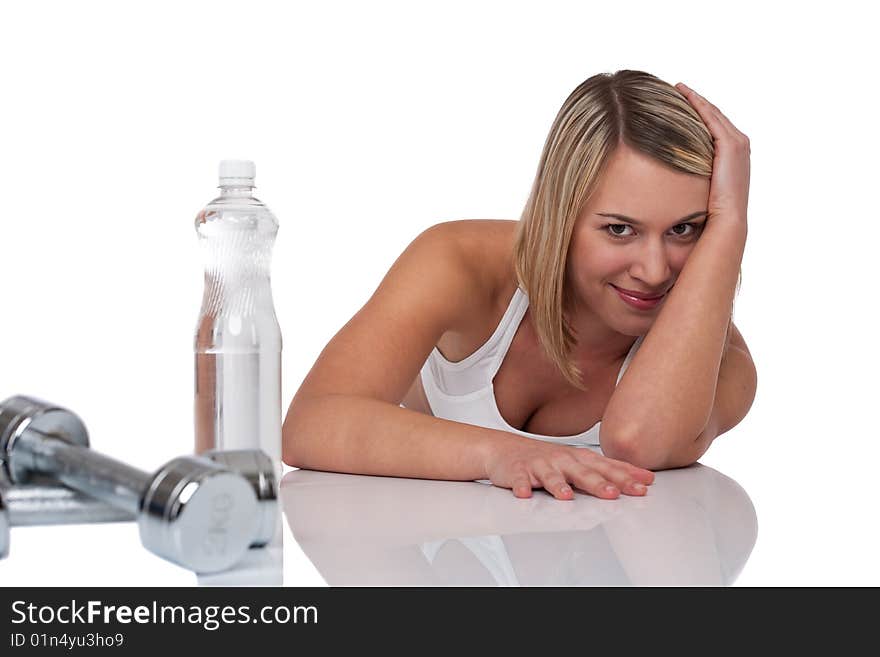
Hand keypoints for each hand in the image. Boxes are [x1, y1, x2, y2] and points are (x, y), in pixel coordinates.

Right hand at [484, 439, 654, 499]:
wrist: (504, 449)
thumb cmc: (547, 459)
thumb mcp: (579, 462)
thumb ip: (609, 471)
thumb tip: (645, 479)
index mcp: (579, 459)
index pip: (606, 467)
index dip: (625, 476)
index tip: (643, 486)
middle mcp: (562, 460)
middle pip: (582, 472)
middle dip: (598, 483)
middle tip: (613, 493)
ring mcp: (539, 465)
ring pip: (550, 476)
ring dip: (558, 485)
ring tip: (566, 496)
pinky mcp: (517, 472)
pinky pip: (519, 480)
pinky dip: (521, 486)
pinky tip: (524, 493)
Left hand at [675, 82, 750, 224]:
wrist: (726, 220)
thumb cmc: (711, 212)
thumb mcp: (701, 188)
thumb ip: (692, 175)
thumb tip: (667, 176)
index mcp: (734, 154)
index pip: (715, 126)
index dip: (699, 112)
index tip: (680, 102)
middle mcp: (739, 145)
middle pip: (715, 115)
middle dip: (697, 101)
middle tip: (678, 88)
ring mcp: (737, 144)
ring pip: (713, 113)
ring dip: (697, 99)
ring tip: (679, 88)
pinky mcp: (731, 145)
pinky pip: (711, 118)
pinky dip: (699, 104)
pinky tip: (684, 95)